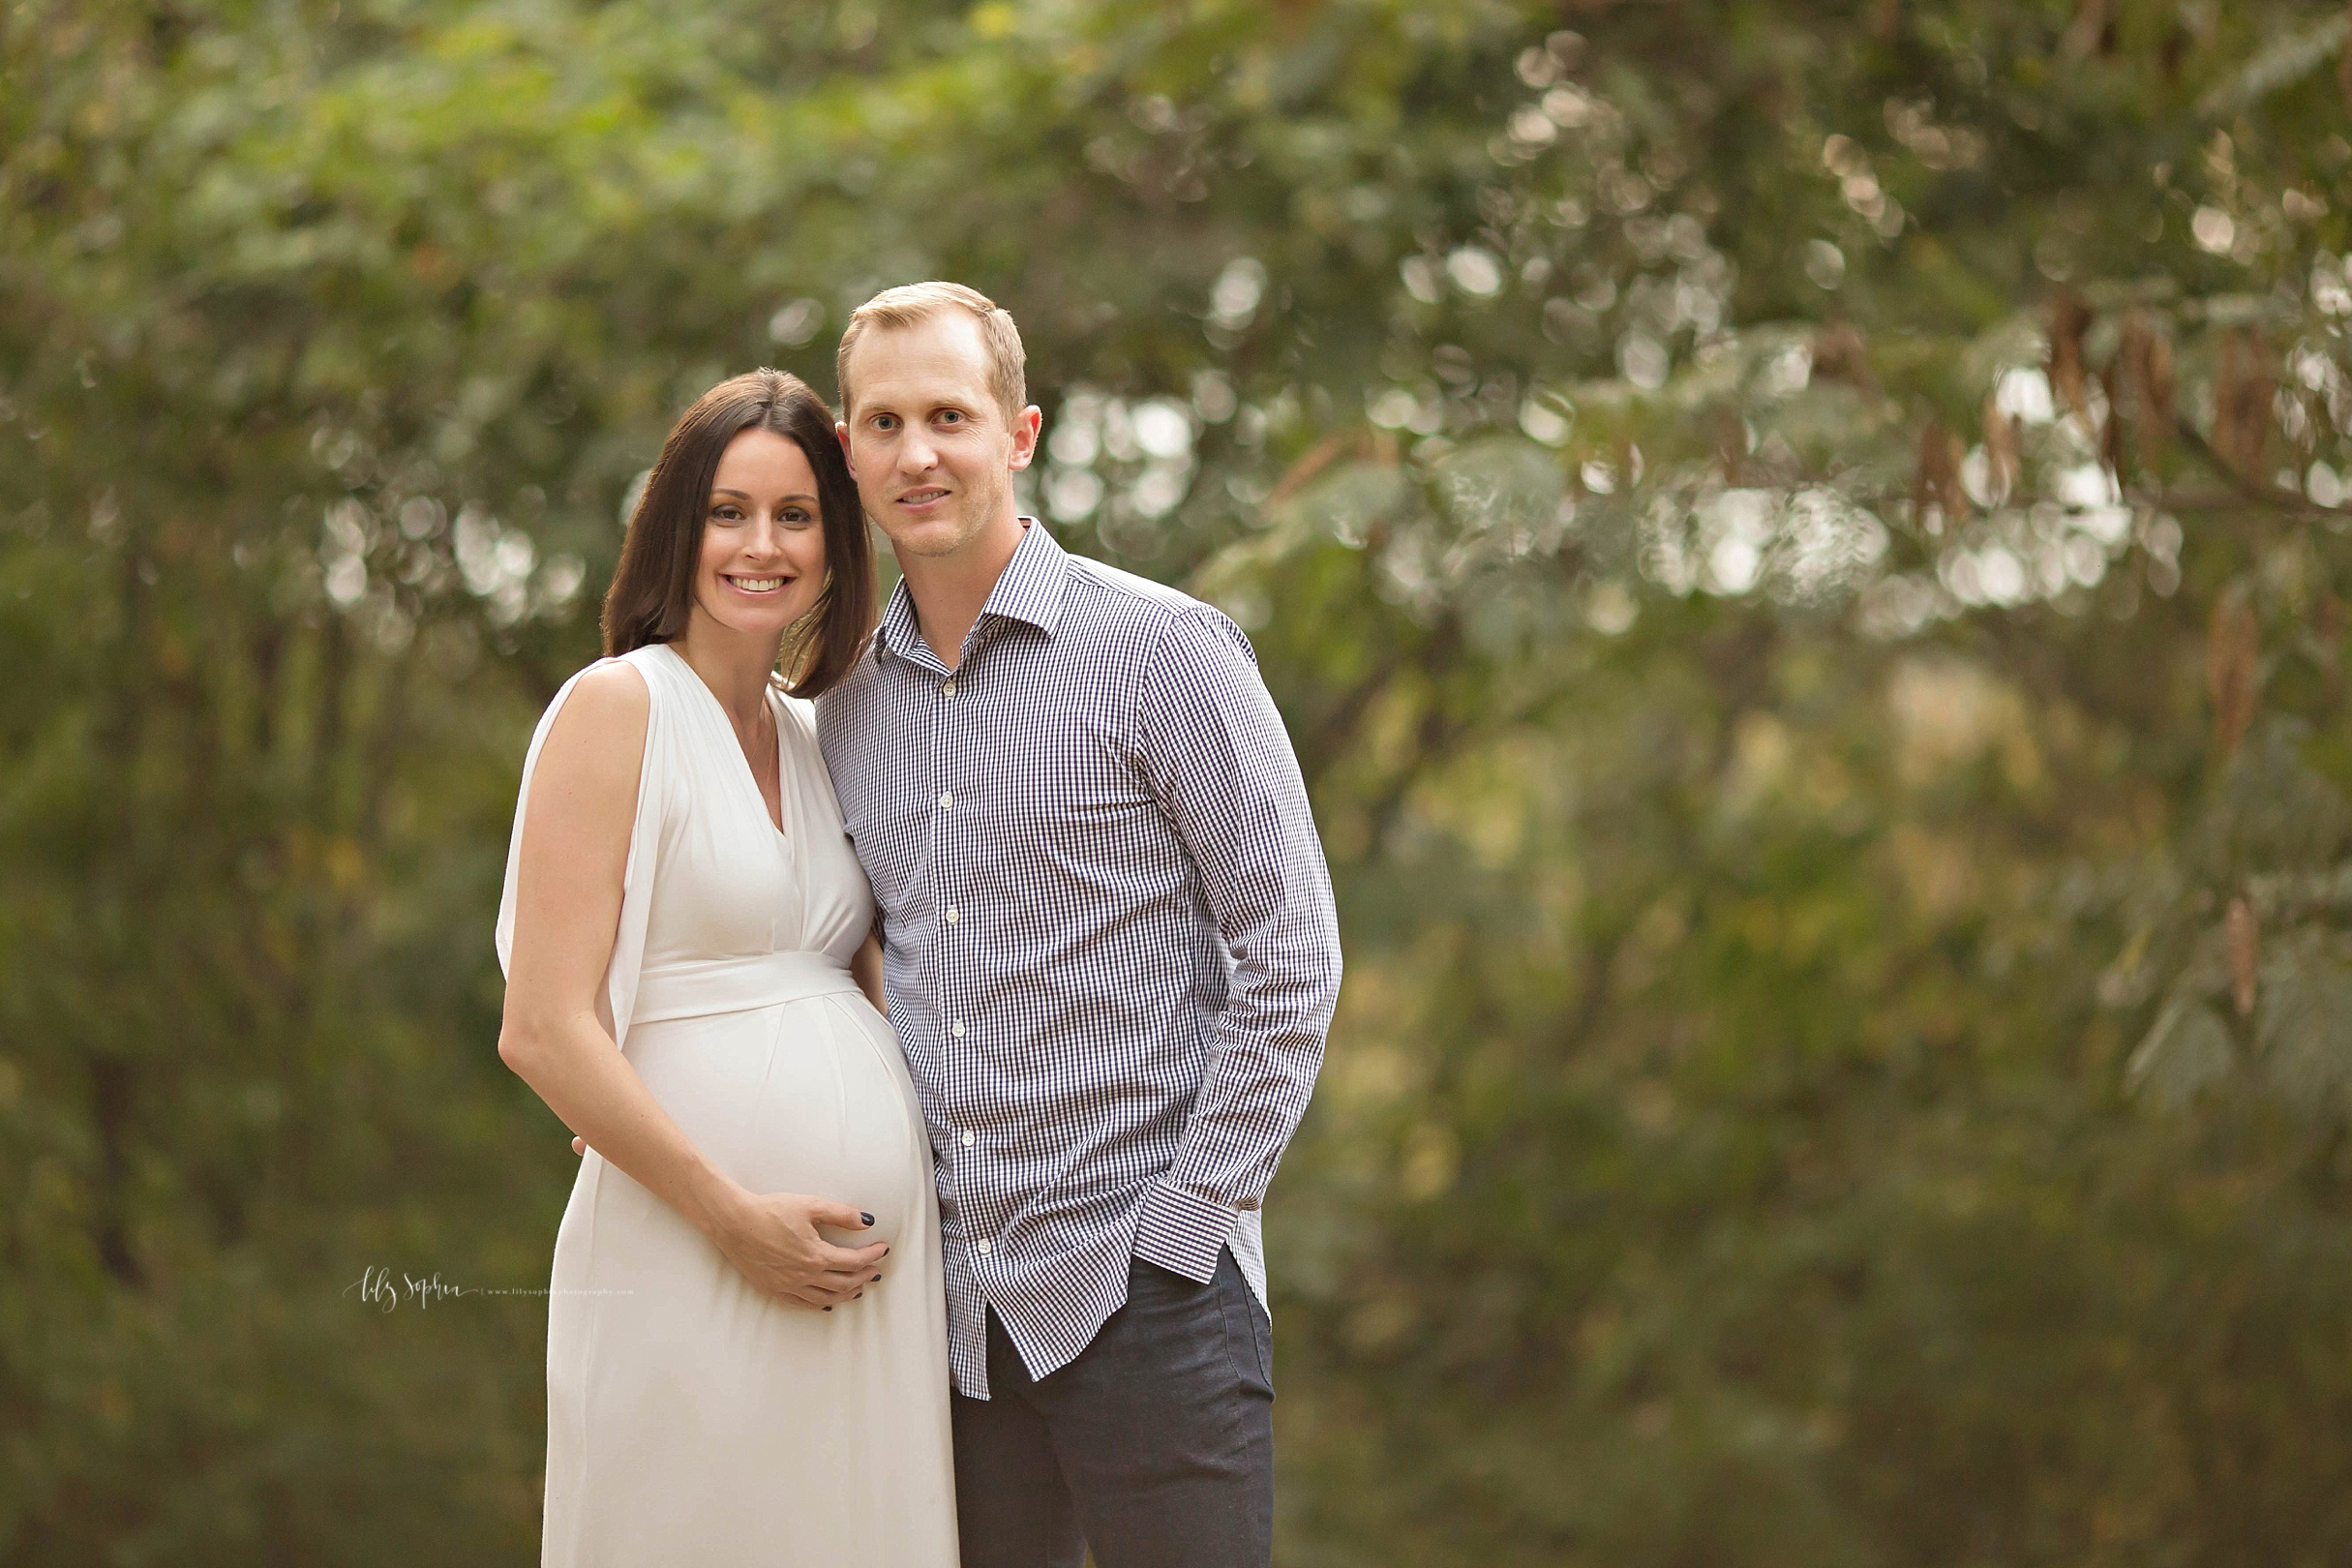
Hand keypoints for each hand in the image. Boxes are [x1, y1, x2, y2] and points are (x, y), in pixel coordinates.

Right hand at [707, 1189, 889, 1310]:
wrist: (735, 1222)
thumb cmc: (771, 1211)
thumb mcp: (810, 1205)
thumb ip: (841, 1214)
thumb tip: (866, 1221)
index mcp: (816, 1255)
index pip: (854, 1261)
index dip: (873, 1256)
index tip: (883, 1249)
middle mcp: (805, 1276)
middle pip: (844, 1283)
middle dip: (864, 1277)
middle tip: (875, 1271)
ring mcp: (788, 1286)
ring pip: (826, 1298)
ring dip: (846, 1294)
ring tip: (858, 1289)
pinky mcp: (773, 1289)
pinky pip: (803, 1304)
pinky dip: (821, 1304)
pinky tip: (828, 1302)